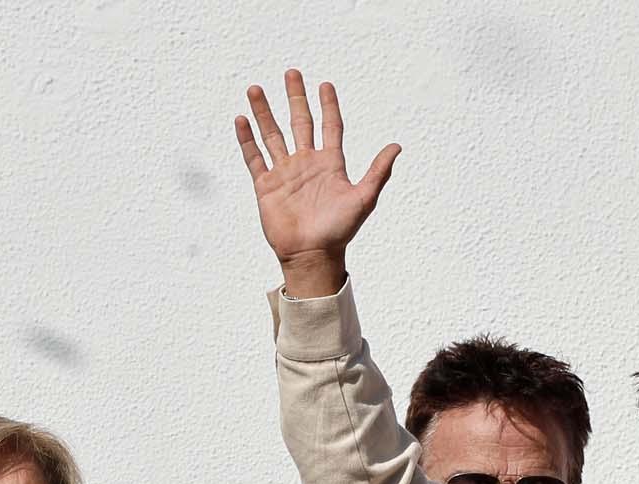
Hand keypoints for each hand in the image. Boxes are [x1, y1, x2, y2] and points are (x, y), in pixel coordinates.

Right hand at [234, 68, 400, 297]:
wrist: (313, 255)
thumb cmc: (340, 230)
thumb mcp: (364, 198)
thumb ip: (378, 172)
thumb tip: (397, 146)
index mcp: (330, 164)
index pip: (330, 127)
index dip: (328, 106)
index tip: (325, 84)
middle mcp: (306, 164)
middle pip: (300, 123)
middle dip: (295, 98)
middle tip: (291, 73)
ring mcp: (285, 173)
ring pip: (272, 135)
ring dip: (264, 112)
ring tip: (256, 89)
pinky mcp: (266, 186)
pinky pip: (254, 158)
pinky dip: (247, 139)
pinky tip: (241, 119)